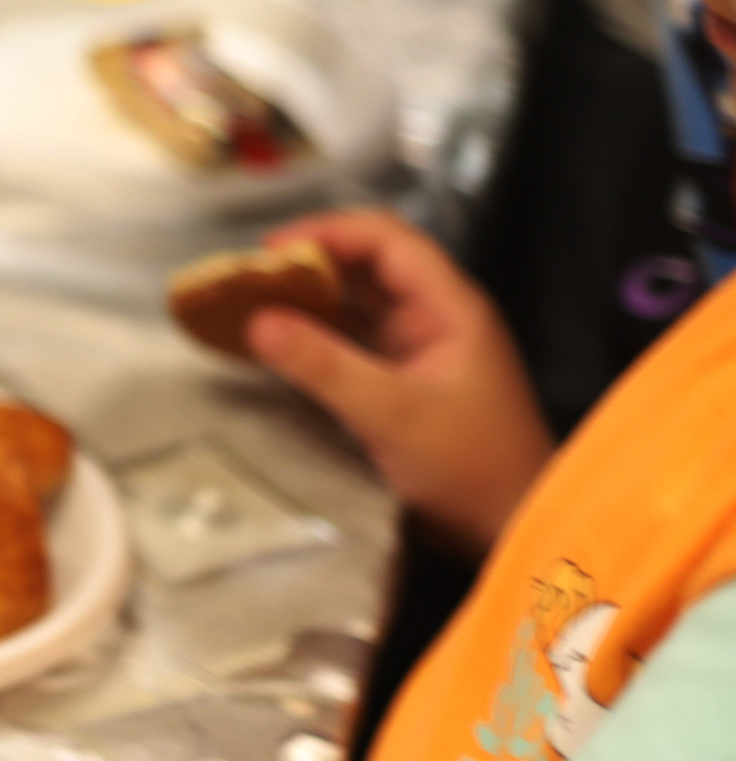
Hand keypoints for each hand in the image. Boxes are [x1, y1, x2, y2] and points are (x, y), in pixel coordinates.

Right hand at [243, 210, 551, 555]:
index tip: (268, 250)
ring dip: (308, 299)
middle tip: (249, 279)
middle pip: (368, 264)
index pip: (386, 239)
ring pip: (358, 303)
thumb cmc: (469, 466)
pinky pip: (352, 341)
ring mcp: (419, 349)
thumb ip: (324, 365)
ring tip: (251, 305)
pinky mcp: (402, 381)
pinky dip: (314, 335)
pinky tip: (277, 344)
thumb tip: (256, 321)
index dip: (327, 232)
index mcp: (449, 306)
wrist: (511, 528)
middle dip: (309, 263)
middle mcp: (434, 316)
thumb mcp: (393, 414)